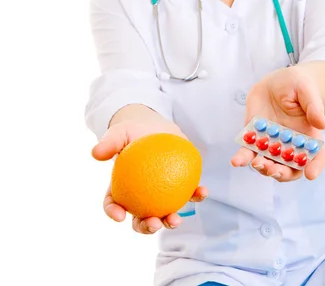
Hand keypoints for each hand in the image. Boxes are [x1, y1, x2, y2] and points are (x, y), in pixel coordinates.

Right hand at [92, 120, 208, 233]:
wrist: (154, 125)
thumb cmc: (132, 130)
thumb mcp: (118, 132)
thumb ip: (108, 142)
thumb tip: (95, 153)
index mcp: (121, 187)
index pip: (113, 203)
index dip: (114, 212)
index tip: (120, 216)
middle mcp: (140, 196)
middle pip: (140, 217)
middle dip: (146, 227)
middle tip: (153, 223)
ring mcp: (162, 193)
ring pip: (165, 212)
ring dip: (171, 220)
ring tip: (176, 219)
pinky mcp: (180, 184)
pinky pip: (189, 193)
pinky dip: (196, 195)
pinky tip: (202, 192)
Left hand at [231, 65, 324, 181]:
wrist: (276, 82)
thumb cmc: (296, 85)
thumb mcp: (306, 90)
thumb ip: (313, 106)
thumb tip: (322, 124)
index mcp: (309, 136)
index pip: (316, 156)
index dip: (315, 166)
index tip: (310, 174)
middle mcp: (291, 145)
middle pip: (290, 167)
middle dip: (283, 173)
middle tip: (275, 170)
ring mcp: (272, 143)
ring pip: (269, 163)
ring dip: (263, 168)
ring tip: (258, 163)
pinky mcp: (254, 137)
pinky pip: (248, 151)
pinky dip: (243, 158)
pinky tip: (237, 161)